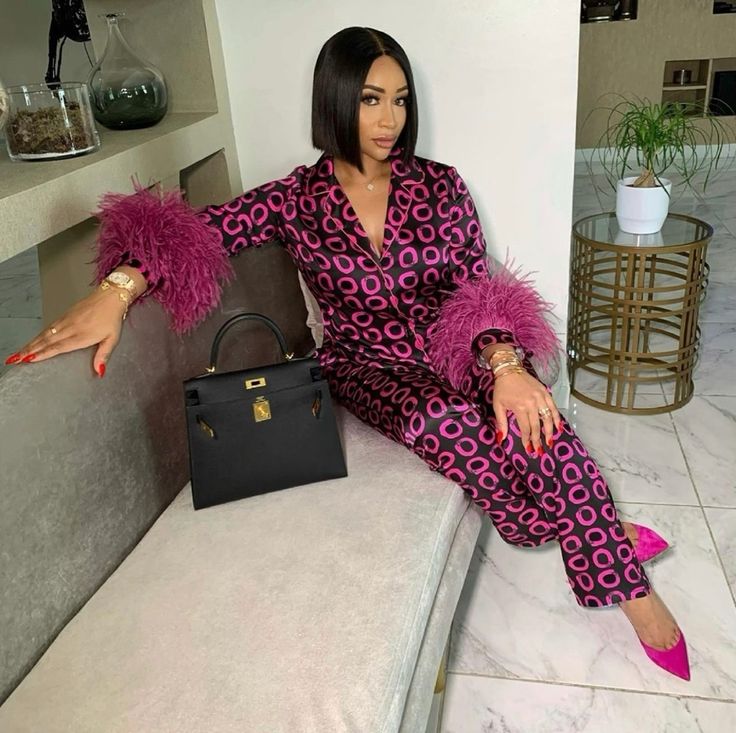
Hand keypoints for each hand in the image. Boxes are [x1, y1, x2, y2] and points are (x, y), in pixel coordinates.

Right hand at [5, 286, 128, 376]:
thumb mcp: (112, 339)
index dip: (43, 353)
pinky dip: (37, 336)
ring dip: (29, 344)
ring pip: (44, 334)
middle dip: (28, 351)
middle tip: (14, 359)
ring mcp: (65, 321)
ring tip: (17, 354)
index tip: (29, 359)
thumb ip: (103, 355)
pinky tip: (32, 341)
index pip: (58, 347)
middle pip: (46, 341)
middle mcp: (70, 328)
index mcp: (82, 335)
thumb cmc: (111, 318)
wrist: (110, 296)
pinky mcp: (64, 316)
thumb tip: (100, 371)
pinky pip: (48, 327)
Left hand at [492, 370, 560, 452]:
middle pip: (537, 425)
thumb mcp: (498, 405)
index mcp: (520, 407)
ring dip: (550, 431)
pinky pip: (553, 407)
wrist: (509, 369)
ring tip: (550, 441)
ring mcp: (540, 397)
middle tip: (540, 450)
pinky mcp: (545, 392)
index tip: (529, 448)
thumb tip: (501, 438)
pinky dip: (557, 417)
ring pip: (548, 418)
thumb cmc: (502, 388)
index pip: (526, 428)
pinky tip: (558, 426)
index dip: (527, 440)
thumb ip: (501, 422)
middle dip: (539, 439)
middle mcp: (532, 403)